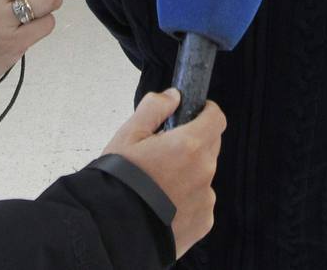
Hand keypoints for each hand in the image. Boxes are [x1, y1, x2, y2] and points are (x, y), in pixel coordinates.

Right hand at [103, 90, 225, 258]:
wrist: (110, 230)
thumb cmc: (117, 182)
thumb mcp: (128, 136)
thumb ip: (154, 108)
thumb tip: (173, 96)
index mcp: (190, 145)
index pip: (216, 118)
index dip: (205, 113)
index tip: (194, 115)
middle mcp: (204, 170)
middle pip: (210, 146)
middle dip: (193, 144)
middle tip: (165, 154)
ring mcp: (206, 197)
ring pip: (204, 175)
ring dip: (189, 174)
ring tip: (158, 186)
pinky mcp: (203, 220)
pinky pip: (201, 202)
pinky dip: (187, 201)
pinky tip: (163, 206)